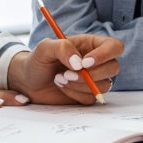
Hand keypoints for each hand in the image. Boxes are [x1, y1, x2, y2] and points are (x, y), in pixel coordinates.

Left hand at [7, 35, 121, 104]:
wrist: (28, 81)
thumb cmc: (37, 60)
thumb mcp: (45, 48)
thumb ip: (62, 48)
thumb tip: (79, 63)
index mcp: (91, 44)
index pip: (114, 46)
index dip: (105, 55)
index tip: (85, 63)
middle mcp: (96, 61)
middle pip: (113, 67)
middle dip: (91, 74)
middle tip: (67, 73)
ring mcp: (93, 79)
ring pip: (105, 85)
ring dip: (81, 85)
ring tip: (59, 79)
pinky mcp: (87, 94)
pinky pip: (91, 98)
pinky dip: (75, 94)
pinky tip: (62, 87)